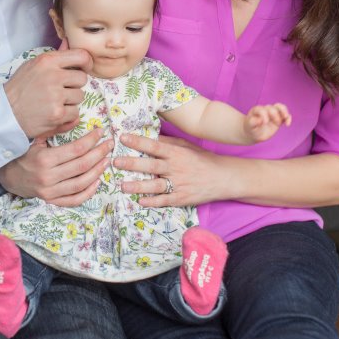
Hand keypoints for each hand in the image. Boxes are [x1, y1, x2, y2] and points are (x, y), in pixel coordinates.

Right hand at [0, 129, 112, 205]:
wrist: (6, 176)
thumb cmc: (22, 154)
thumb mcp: (35, 139)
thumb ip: (54, 130)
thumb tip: (77, 120)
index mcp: (44, 159)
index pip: (76, 149)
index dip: (91, 140)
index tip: (100, 132)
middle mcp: (48, 177)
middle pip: (82, 165)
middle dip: (99, 153)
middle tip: (109, 144)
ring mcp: (50, 192)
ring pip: (81, 183)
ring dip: (98, 171)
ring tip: (106, 160)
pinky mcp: (51, 200)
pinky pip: (74, 199)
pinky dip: (88, 192)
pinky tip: (97, 180)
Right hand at [3, 48, 91, 137]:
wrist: (5, 112)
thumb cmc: (19, 88)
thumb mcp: (33, 65)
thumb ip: (54, 56)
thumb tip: (68, 42)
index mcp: (47, 61)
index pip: (81, 55)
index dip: (87, 63)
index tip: (83, 69)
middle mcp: (53, 76)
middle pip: (82, 78)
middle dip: (75, 85)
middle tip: (61, 90)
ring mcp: (56, 96)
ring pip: (80, 96)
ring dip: (71, 101)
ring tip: (54, 102)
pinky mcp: (57, 114)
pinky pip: (75, 113)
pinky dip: (67, 115)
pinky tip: (54, 113)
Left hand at [114, 133, 239, 207]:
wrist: (223, 178)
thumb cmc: (202, 159)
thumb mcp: (186, 146)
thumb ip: (167, 143)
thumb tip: (149, 137)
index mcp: (176, 153)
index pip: (154, 145)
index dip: (138, 141)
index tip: (122, 137)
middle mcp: (176, 168)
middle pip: (151, 165)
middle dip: (132, 163)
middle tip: (115, 162)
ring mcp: (179, 184)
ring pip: (155, 185)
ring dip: (138, 185)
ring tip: (122, 185)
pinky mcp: (182, 198)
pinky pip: (164, 200)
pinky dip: (152, 202)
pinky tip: (140, 201)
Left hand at [245, 103, 291, 141]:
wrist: (253, 132)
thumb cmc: (250, 128)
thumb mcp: (249, 126)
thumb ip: (253, 122)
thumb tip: (260, 120)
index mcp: (257, 110)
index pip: (262, 109)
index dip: (264, 115)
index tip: (265, 123)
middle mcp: (265, 110)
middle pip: (272, 107)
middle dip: (275, 115)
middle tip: (276, 124)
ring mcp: (272, 114)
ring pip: (280, 107)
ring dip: (284, 111)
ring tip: (286, 118)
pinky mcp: (278, 119)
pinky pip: (285, 115)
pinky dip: (288, 118)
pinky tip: (287, 124)